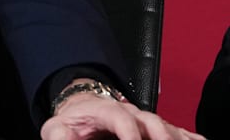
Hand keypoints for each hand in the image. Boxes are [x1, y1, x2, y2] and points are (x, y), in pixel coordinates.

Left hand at [41, 90, 204, 139]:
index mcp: (106, 110)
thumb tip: (64, 137)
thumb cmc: (72, 123)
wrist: (84, 110)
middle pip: (153, 122)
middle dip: (161, 138)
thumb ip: (59, 135)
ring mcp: (148, 121)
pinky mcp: (159, 131)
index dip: (129, 132)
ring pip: (170, 128)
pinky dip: (190, 139)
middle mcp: (132, 113)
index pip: (120, 117)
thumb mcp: (57, 128)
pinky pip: (180, 133)